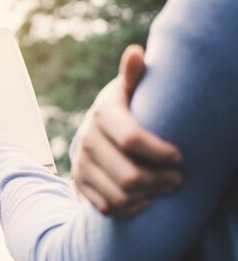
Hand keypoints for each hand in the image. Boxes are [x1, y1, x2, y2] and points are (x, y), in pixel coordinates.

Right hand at [72, 45, 182, 216]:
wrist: (96, 128)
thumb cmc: (127, 105)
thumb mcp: (130, 88)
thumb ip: (134, 74)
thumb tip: (136, 51)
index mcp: (102, 113)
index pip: (132, 139)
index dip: (160, 152)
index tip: (180, 156)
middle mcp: (87, 140)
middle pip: (128, 176)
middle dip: (160, 180)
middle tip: (179, 178)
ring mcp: (81, 164)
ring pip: (119, 196)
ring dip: (148, 196)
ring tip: (166, 188)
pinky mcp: (79, 183)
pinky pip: (106, 207)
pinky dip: (130, 209)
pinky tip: (146, 200)